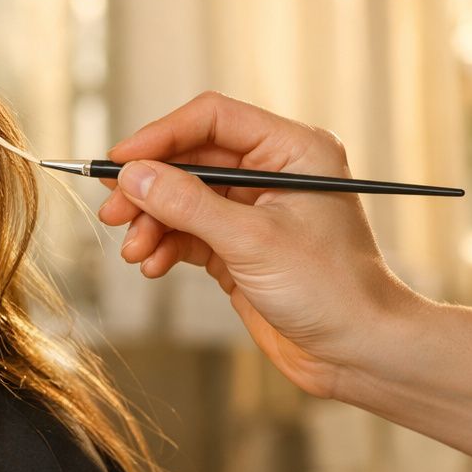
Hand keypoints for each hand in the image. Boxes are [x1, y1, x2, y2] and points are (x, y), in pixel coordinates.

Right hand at [97, 92, 422, 396]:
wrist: (357, 352)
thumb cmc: (331, 291)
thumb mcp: (251, 241)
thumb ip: (188, 204)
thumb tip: (135, 175)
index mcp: (292, 150)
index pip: (213, 119)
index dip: (161, 136)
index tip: (121, 161)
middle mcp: (273, 172)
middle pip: (191, 159)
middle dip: (150, 188)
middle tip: (114, 213)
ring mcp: (254, 210)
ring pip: (183, 199)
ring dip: (152, 223)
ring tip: (134, 251)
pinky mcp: (239, 246)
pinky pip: (188, 232)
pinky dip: (165, 246)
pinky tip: (153, 265)